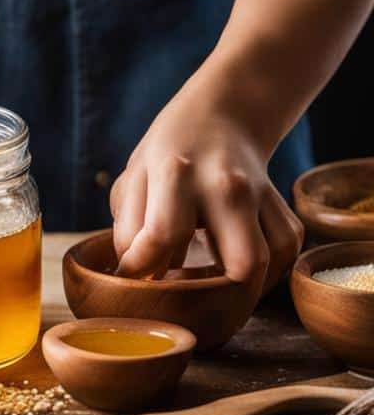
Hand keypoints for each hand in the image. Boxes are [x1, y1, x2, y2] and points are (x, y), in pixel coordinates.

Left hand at [110, 77, 303, 293]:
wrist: (221, 116)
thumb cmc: (167, 154)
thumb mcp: (134, 178)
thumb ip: (128, 228)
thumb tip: (134, 279)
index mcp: (178, 172)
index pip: (163, 237)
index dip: (141, 269)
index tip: (132, 276)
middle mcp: (229, 185)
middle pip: (242, 265)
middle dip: (212, 296)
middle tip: (181, 298)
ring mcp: (263, 198)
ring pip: (268, 266)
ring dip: (236, 289)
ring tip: (205, 285)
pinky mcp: (286, 212)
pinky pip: (282, 257)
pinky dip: (260, 275)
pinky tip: (229, 269)